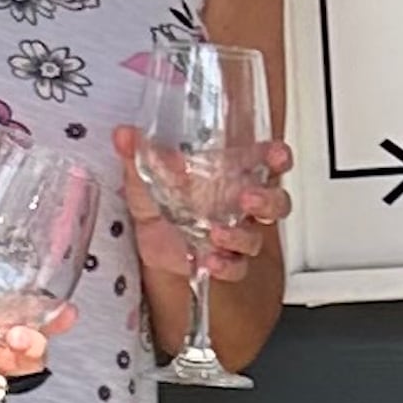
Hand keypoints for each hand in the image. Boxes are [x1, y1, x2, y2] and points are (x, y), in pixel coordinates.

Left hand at [126, 130, 287, 283]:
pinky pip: (237, 267)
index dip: (277, 157)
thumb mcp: (147, 180)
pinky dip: (225, 265)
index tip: (277, 154)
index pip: (265, 163)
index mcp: (231, 177)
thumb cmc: (162, 207)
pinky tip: (211, 261)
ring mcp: (237, 236)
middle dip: (268, 199)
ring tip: (218, 233)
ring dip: (241, 236)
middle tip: (248, 197)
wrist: (151, 249)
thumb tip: (124, 135)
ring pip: (256, 236)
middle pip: (275, 201)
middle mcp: (241, 206)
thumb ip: (139, 158)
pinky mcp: (227, 263)